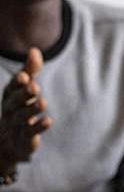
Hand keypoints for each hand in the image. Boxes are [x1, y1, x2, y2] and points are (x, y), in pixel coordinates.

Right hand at [0, 48, 50, 167]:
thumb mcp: (23, 88)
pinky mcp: (24, 137)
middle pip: (16, 101)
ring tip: (43, 102)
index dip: (17, 82)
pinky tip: (48, 121)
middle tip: (35, 87)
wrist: (8, 141)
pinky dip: (38, 127)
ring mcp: (16, 124)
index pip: (12, 87)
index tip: (25, 76)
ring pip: (22, 116)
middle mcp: (10, 109)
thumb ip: (30, 70)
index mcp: (9, 96)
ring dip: (32, 109)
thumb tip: (34, 50)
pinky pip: (30, 132)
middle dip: (24, 94)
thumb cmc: (18, 107)